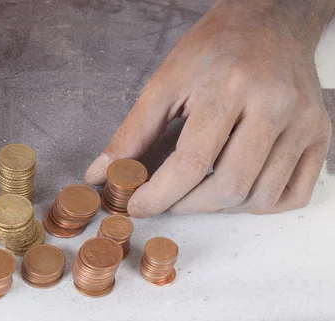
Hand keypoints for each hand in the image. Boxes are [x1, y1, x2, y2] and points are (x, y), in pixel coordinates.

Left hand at [85, 0, 332, 216]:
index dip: (159, 195)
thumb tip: (100, 173)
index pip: (192, 162)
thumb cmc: (214, 49)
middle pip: (229, 187)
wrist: (270, 20)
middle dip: (186, 206)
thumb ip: (132, 132)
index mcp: (229, 88)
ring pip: (259, 197)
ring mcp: (305, 124)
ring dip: (218, 207)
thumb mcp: (165, 81)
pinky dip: (259, 205)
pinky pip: (292, 195)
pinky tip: (235, 190)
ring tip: (196, 192)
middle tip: (165, 201)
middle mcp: (275, 106)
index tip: (137, 206)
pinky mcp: (321, 135)